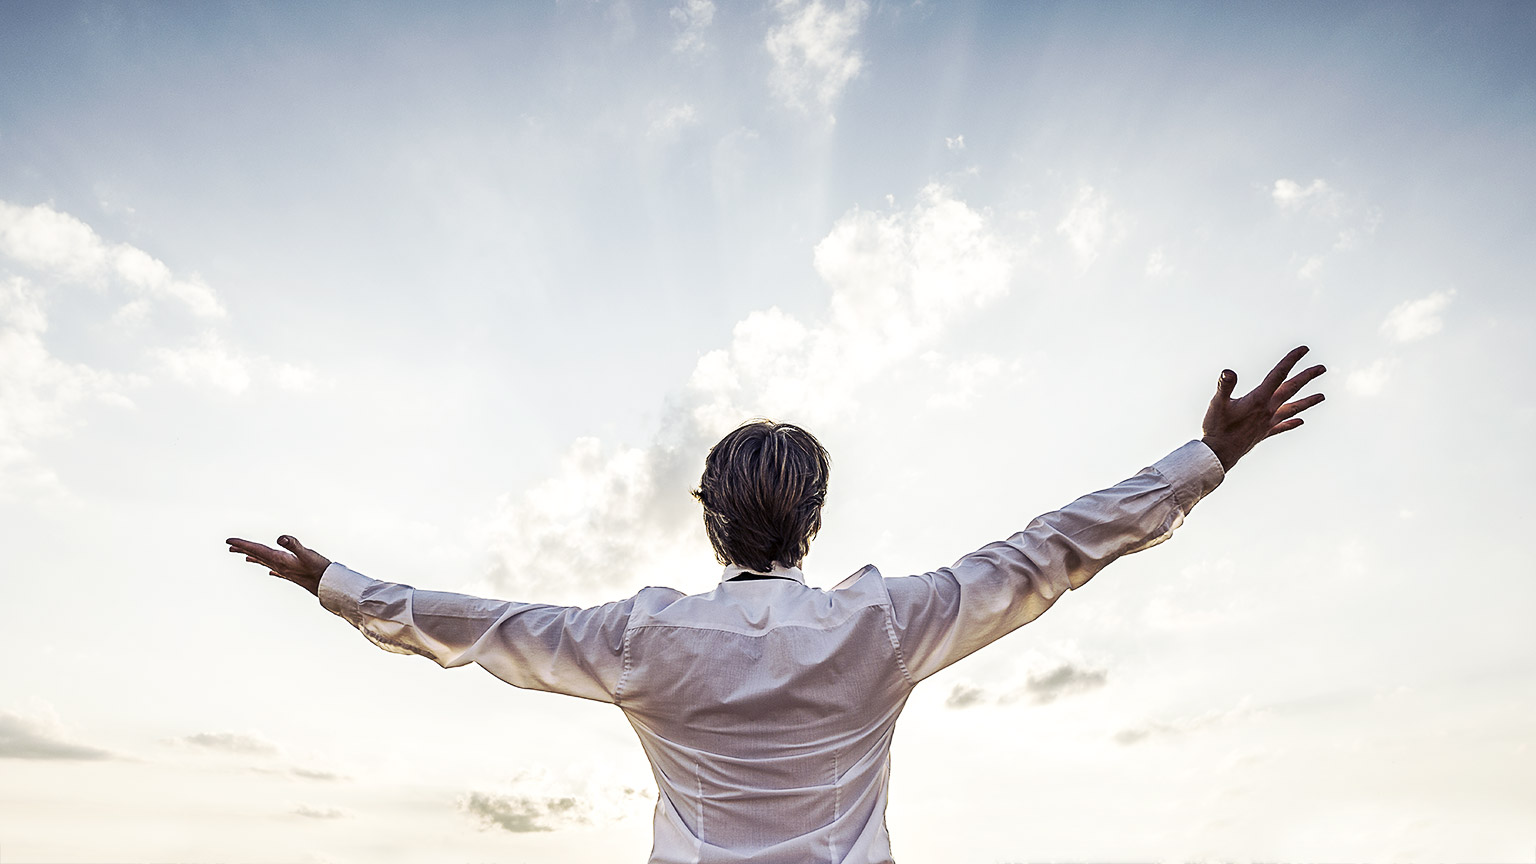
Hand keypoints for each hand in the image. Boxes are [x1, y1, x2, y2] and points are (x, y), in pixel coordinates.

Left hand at [227, 535, 331, 596]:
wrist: (328, 586)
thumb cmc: (318, 569)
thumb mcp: (307, 554)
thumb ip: (293, 545)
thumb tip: (280, 538)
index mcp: (279, 559)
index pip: (257, 550)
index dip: (242, 544)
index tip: (228, 541)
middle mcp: (280, 566)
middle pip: (257, 556)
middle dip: (244, 550)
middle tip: (230, 547)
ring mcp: (286, 571)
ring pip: (266, 563)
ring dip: (254, 558)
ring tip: (245, 556)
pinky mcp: (293, 574)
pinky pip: (277, 570)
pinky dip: (270, 569)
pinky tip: (270, 572)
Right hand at [1200, 345, 1325, 470]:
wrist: (1219, 455)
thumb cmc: (1217, 428)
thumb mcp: (1217, 403)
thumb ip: (1224, 386)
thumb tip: (1229, 372)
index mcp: (1259, 399)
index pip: (1278, 375)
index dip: (1291, 360)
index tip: (1304, 349)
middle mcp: (1268, 410)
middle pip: (1292, 389)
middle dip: (1307, 377)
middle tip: (1322, 368)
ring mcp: (1268, 422)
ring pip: (1293, 408)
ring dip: (1308, 401)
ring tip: (1322, 396)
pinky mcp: (1264, 433)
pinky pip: (1282, 426)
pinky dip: (1292, 422)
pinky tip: (1301, 421)